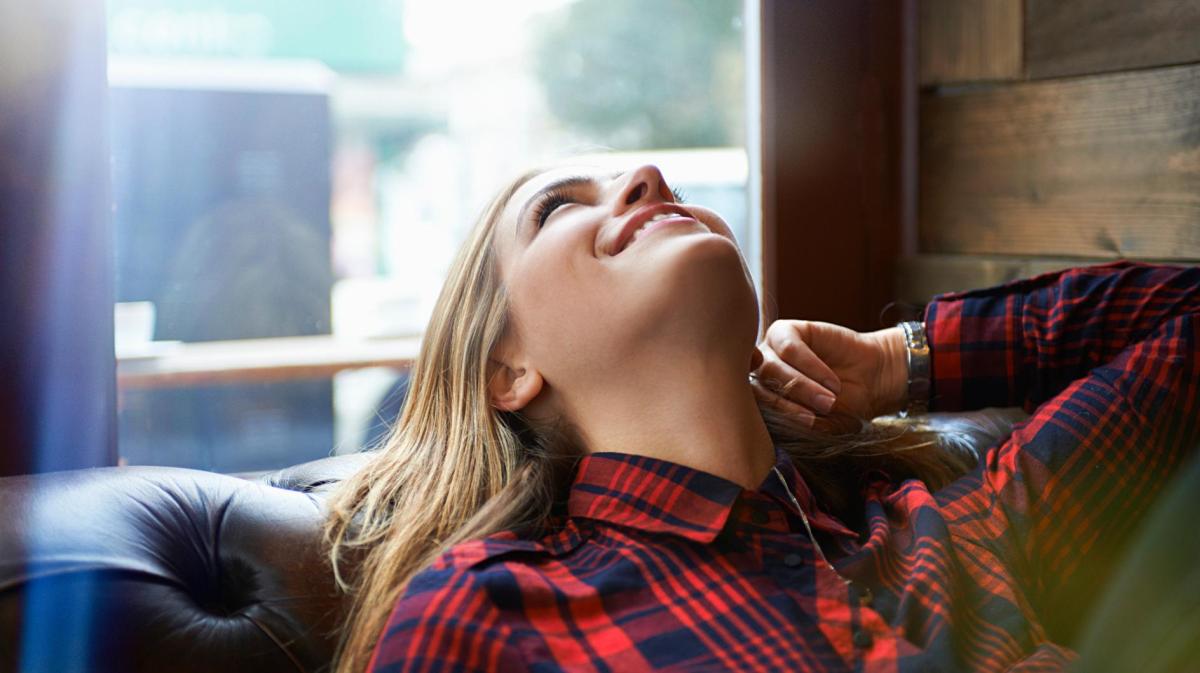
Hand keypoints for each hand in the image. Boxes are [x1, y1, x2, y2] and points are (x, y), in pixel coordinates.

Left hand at [750, 320, 907, 429]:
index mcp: (759, 399)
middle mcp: (759, 374)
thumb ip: (798, 425)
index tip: (807, 423)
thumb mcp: (822, 426)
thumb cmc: (842, 407)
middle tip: (825, 409)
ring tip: (829, 399)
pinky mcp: (785, 331)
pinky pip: (789, 348)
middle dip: (793, 403)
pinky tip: (831, 381)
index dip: (776, 418)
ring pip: (772, 369)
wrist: (871, 380)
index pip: (751, 410)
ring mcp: (769, 351)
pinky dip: (812, 368)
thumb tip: (779, 421)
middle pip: (760, 388)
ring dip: (803, 387)